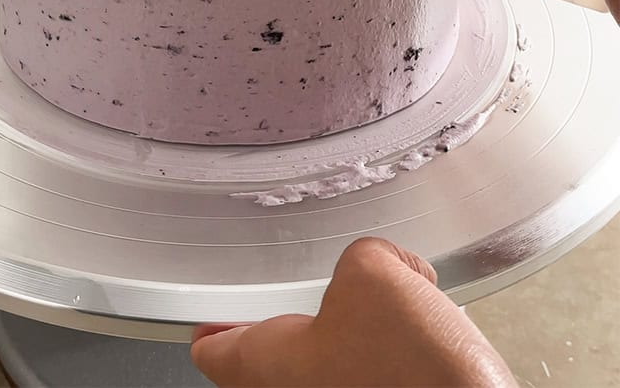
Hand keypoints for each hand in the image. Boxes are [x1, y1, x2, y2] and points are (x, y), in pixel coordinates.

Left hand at [190, 237, 514, 386]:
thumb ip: (366, 258)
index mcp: (264, 363)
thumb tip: (389, 266)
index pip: (209, 349)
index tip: (211, 312)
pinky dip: (391, 363)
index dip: (212, 324)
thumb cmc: (411, 370)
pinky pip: (372, 380)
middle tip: (316, 298)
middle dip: (297, 324)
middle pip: (269, 359)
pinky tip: (426, 345)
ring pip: (327, 370)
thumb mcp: (376, 275)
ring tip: (390, 316)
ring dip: (352, 342)